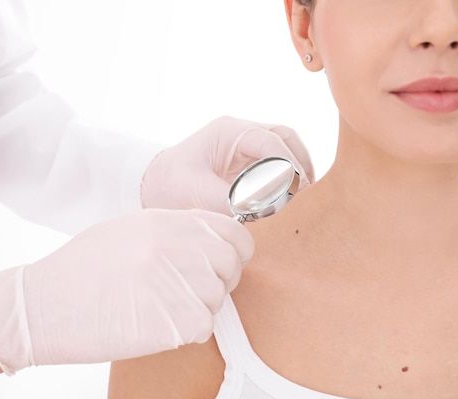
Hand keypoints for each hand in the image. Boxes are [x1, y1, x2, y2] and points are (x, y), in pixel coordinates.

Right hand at [0, 208, 252, 372]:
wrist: (44, 305)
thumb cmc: (81, 269)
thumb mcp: (128, 230)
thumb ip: (174, 230)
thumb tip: (209, 241)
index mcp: (167, 222)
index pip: (233, 232)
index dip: (234, 250)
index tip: (222, 262)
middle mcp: (177, 247)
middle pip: (230, 265)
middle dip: (219, 280)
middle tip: (189, 291)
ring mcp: (177, 283)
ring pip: (218, 298)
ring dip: (198, 306)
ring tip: (159, 307)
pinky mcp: (173, 322)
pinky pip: (203, 326)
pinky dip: (186, 330)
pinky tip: (155, 323)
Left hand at [141, 116, 314, 214]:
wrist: (150, 187)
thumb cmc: (169, 186)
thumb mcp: (197, 194)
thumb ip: (231, 200)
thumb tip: (267, 207)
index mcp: (229, 131)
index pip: (271, 141)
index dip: (289, 165)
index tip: (297, 190)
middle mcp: (241, 133)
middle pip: (285, 138)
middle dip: (300, 164)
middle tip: (307, 193)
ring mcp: (245, 146)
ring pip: (285, 149)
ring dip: (297, 170)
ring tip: (303, 197)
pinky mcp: (246, 163)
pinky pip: (276, 164)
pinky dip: (287, 178)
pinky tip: (290, 198)